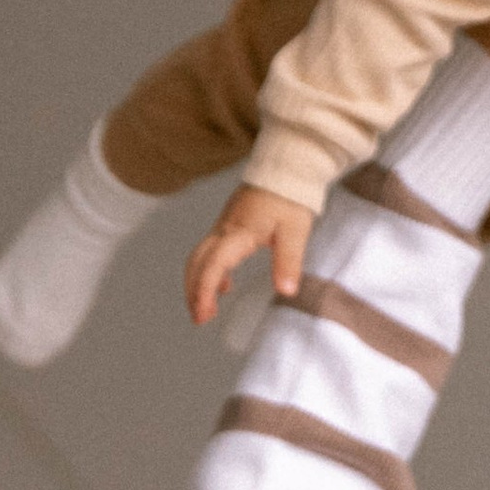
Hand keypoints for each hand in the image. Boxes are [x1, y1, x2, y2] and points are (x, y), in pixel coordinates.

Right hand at [186, 183, 311, 323]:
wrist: (285, 169)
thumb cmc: (289, 198)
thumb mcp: (295, 231)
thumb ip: (289, 261)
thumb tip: (286, 291)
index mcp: (238, 233)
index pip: (213, 265)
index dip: (204, 290)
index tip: (204, 313)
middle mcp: (224, 230)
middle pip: (196, 262)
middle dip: (193, 292)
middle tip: (200, 319)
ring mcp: (223, 227)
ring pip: (199, 257)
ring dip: (197, 283)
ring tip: (206, 310)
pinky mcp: (228, 225)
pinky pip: (209, 251)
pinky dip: (209, 272)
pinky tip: (224, 287)